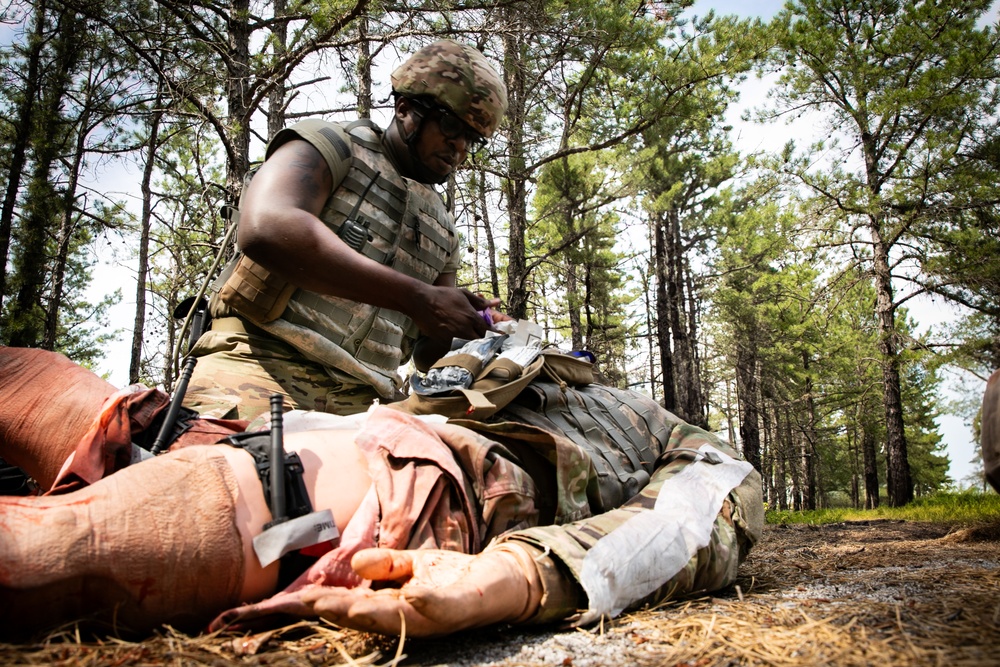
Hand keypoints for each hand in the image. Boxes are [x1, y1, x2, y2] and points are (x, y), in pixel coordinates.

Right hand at [297, 545, 541, 636]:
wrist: (505, 579)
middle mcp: (411, 618)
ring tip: (343, 604)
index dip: (324, 603)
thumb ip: (386, 565)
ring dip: (369, 612)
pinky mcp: (463, 608)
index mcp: (396, 608)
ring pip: (398, 618)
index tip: (293, 598)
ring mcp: (436, 616)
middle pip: (367, 617)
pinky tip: (413, 594)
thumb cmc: (455, 577)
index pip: (354, 606)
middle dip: (335, 611)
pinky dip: (429, 603)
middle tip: (304, 603)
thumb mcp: (415, 564)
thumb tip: (355, 563)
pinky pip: (444, 607)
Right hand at [408, 286, 491, 340]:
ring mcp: (454, 337)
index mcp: (471, 317)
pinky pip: (458, 348)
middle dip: (487, 341)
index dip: (496, 335)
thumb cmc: (442, 295)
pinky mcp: (444, 342)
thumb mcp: (463, 294)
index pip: (490, 331)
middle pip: (482, 342)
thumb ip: (480, 302)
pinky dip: (462, 347)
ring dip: (475, 345)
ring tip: (477, 342)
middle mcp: (464, 329)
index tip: (501, 337)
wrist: (420, 302)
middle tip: (489, 340)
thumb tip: (496, 302)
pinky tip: (463, 343)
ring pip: (470, 347)